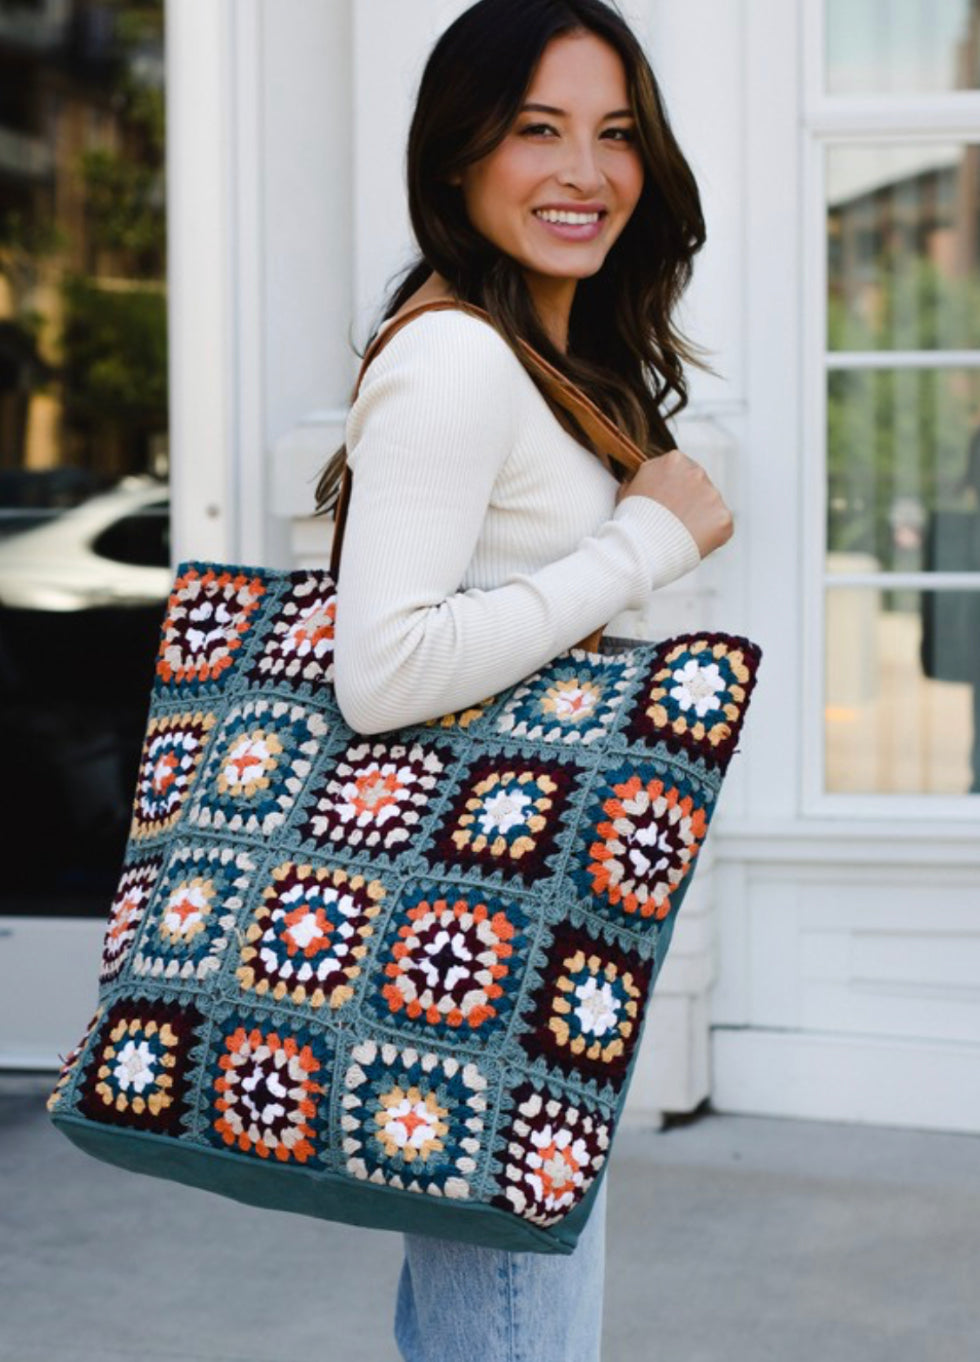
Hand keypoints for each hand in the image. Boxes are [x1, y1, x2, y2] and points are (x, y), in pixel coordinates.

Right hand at [616, 448, 732, 558]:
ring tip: (679, 535)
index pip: (682, 472)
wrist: (642, 547)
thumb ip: (644, 479)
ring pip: (710, 507)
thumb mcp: (630, 488)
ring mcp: (713, 495)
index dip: (674, 490)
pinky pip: (720, 527)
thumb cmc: (631, 521)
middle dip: (690, 502)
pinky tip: (691, 542)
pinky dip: (710, 536)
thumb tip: (643, 480)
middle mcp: (697, 472)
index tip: (666, 505)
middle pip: (699, 486)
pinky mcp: (723, 518)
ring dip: (700, 519)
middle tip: (674, 522)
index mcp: (674, 460)